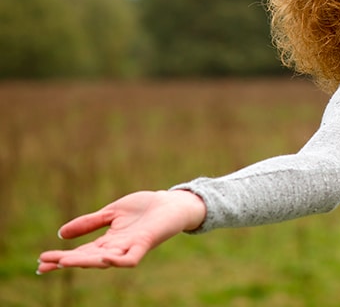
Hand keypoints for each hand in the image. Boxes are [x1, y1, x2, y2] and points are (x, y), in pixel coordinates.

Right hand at [37, 190, 205, 273]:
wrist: (172, 202)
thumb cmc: (144, 208)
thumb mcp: (111, 213)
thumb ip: (89, 223)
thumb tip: (60, 233)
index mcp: (108, 240)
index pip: (80, 252)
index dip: (61, 257)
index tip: (40, 262)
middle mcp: (117, 247)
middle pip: (88, 258)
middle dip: (67, 261)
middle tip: (46, 264)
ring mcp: (131, 247)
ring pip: (105, 261)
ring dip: (86, 262)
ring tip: (65, 260)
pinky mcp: (145, 244)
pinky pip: (131, 259)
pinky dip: (118, 261)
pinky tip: (104, 259)